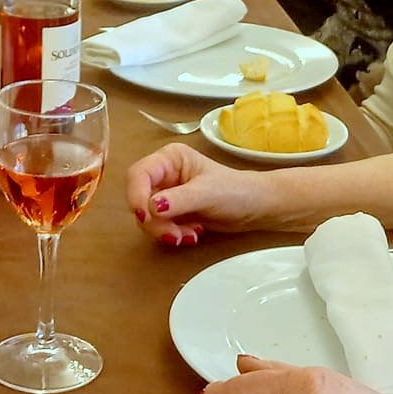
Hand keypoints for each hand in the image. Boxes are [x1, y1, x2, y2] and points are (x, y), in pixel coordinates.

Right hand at [123, 143, 272, 244]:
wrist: (255, 208)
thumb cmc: (236, 191)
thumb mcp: (207, 193)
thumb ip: (178, 199)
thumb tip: (151, 207)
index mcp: (170, 159)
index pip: (139, 173)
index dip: (136, 194)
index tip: (144, 215)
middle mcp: (164, 174)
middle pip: (140, 198)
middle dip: (154, 220)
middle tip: (173, 234)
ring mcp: (167, 194)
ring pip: (147, 216)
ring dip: (164, 230)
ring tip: (189, 234)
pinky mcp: (172, 212)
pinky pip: (159, 226)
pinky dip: (172, 234)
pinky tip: (193, 234)